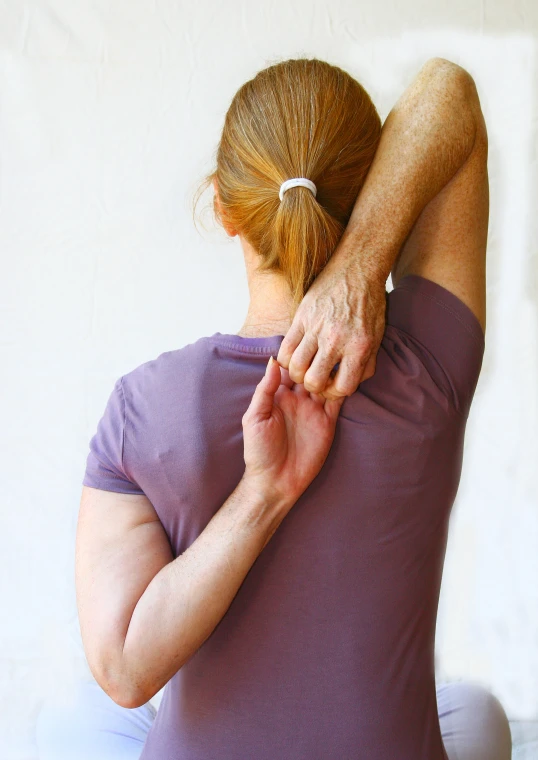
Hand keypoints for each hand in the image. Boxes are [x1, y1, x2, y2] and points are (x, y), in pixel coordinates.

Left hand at [241, 356, 345, 508]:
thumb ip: (265, 389)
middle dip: (318, 358)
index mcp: (278, 395)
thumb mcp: (255, 417)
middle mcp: (297, 399)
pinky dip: (344, 389)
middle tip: (327, 342)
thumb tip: (273, 360)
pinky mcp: (327, 422)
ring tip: (339, 356)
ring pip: (326, 383)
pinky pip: (338, 402)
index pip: (289, 367)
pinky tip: (348, 376)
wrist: (275, 482)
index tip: (306, 335)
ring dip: (332, 371)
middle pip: (310, 371)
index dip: (297, 353)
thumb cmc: (259, 451)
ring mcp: (313, 410)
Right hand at [276, 262, 387, 400]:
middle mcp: (336, 340)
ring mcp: (316, 328)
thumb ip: (366, 363)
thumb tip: (351, 385)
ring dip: (298, 374)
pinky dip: (287, 359)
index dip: (336, 393)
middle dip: (315, 386)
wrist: (357, 271)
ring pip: (296, 368)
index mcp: (359, 347)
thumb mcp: (377, 336)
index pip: (342, 388)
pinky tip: (294, 356)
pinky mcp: (301, 318)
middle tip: (317, 378)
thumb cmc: (369, 305)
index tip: (334, 385)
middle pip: (315, 382)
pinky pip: (285, 349)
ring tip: (304, 368)